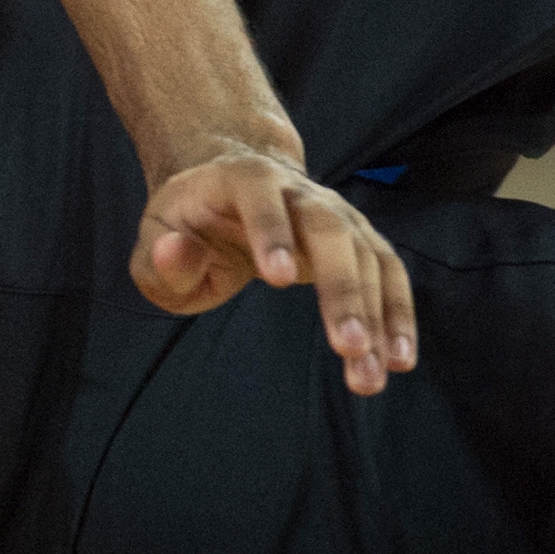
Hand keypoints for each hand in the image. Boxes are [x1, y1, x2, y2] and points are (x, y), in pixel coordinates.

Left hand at [130, 146, 418, 393]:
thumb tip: (173, 252)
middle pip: (328, 229)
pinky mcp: (360, 241)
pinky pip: (388, 275)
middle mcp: (298, 191)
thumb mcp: (157, 238)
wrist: (228, 191)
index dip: (270, 231)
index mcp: (242, 180)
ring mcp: (337, 214)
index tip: (278, 278)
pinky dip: (396, 316)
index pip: (258, 197)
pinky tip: (397, 361)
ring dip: (375, 317)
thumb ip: (161, 256)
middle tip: (347, 346)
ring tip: (370, 374)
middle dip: (341, 288)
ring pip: (366, 258)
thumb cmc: (187, 225)